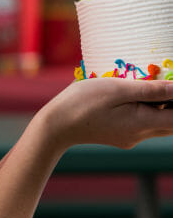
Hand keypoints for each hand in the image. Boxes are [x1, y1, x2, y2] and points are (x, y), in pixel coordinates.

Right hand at [37, 77, 172, 150]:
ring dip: (160, 106)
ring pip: (157, 123)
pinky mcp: (119, 135)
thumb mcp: (116, 89)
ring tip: (148, 84)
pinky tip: (132, 95)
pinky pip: (142, 124)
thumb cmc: (83, 101)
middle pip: (170, 123)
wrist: (57, 124)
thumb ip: (150, 90)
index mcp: (141, 124)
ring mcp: (129, 137)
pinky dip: (146, 110)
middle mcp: (139, 135)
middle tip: (163, 81)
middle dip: (171, 103)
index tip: (172, 83)